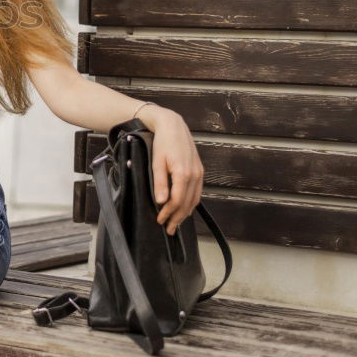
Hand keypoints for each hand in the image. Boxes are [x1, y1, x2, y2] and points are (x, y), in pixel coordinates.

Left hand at [142, 107, 203, 234]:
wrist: (173, 126)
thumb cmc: (162, 143)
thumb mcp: (156, 162)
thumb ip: (160, 183)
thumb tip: (162, 202)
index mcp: (183, 173)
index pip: (176, 201)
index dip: (168, 213)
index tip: (159, 220)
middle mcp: (195, 175)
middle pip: (187, 203)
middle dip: (177, 218)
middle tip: (168, 229)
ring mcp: (199, 173)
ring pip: (194, 200)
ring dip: (185, 213)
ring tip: (176, 223)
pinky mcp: (199, 171)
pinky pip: (197, 192)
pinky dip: (191, 203)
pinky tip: (184, 209)